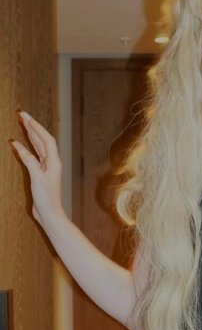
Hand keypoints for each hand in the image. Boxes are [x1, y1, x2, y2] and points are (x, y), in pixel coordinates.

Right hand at [10, 111, 65, 227]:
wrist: (50, 214)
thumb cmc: (47, 198)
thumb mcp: (37, 178)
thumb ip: (29, 161)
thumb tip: (19, 146)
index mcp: (54, 162)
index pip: (46, 139)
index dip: (36, 127)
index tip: (26, 117)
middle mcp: (52, 162)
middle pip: (43, 140)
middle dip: (33, 127)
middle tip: (22, 115)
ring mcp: (47, 167)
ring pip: (39, 146)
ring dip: (31, 135)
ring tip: (23, 124)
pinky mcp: (41, 173)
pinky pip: (35, 155)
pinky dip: (28, 147)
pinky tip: (21, 144)